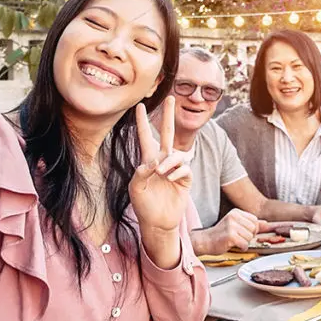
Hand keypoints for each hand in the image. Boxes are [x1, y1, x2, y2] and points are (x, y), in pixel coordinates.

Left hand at [131, 97, 190, 267]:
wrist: (158, 222)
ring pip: (177, 154)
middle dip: (168, 116)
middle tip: (171, 98)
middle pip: (167, 133)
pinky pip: (185, 168)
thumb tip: (154, 162)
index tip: (139, 106)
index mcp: (147, 161)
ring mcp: (175, 170)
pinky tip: (171, 179)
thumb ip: (140, 173)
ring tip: (162, 172)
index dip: (142, 122)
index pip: (145, 137)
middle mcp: (162, 161)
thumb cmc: (143, 205)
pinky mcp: (185, 179)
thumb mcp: (135, 188)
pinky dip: (177, 172)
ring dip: (170, 161)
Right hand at [205, 209, 262, 253]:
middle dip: (249, 236)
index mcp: (236, 212)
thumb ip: (251, 224)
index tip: (242, 232)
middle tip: (238, 237)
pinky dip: (241, 247)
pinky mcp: (230, 235)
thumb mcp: (236, 225)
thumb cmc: (221, 234)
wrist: (206, 241)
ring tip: (234, 241)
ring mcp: (231, 225)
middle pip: (254, 228)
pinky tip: (234, 245)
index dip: (251, 229)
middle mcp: (233, 216)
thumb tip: (267, 224)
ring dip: (244, 242)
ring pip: (250, 237)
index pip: (255, 220)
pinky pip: (245, 244)